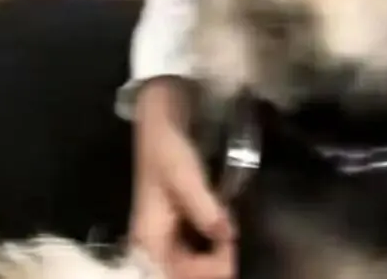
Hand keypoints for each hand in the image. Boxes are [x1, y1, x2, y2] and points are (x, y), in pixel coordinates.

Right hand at [130, 77, 236, 278]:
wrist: (160, 121)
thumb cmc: (167, 147)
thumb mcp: (184, 175)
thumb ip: (204, 207)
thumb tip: (228, 235)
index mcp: (149, 237)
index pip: (178, 272)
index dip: (209, 269)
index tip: (233, 248)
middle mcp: (153, 243)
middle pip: (184, 273)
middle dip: (212, 267)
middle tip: (237, 247)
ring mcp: (164, 236)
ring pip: (190, 264)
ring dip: (212, 260)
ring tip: (234, 244)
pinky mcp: (175, 225)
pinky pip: (194, 250)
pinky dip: (211, 248)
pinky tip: (225, 235)